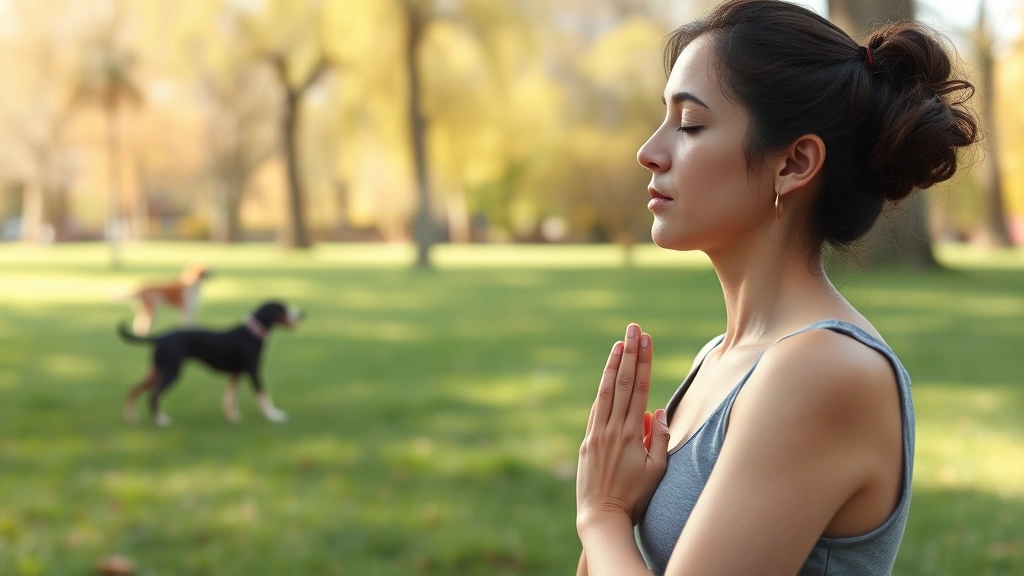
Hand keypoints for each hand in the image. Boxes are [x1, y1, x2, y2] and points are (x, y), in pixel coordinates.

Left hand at [577, 323, 670, 528]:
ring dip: (612, 367)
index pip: (639, 388)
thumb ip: (660, 438)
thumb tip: (657, 410)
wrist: (602, 516)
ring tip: (618, 344)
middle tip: (632, 328)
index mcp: (632, 434)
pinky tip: (606, 378)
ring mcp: (597, 434)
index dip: (643, 361)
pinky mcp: (586, 442)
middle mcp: (612, 429)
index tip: (645, 339)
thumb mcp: (657, 470)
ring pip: (605, 393)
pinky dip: (602, 392)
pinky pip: (596, 411)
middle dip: (629, 353)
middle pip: (622, 383)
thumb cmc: (636, 497)